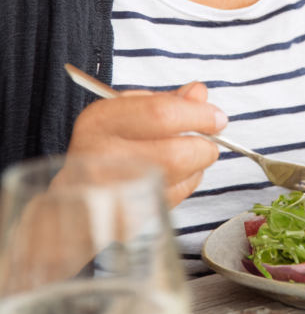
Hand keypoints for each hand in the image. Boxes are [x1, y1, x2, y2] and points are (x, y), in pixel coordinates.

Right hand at [67, 82, 226, 206]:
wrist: (78, 199)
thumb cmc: (108, 146)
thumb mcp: (128, 111)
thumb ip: (167, 100)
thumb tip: (200, 93)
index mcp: (102, 122)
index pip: (162, 114)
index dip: (198, 115)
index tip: (216, 118)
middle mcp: (103, 158)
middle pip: (176, 153)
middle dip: (204, 146)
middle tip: (208, 141)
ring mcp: (114, 194)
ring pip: (181, 177)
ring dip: (198, 165)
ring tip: (187, 156)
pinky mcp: (128, 220)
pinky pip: (177, 198)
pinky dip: (186, 184)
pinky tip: (173, 176)